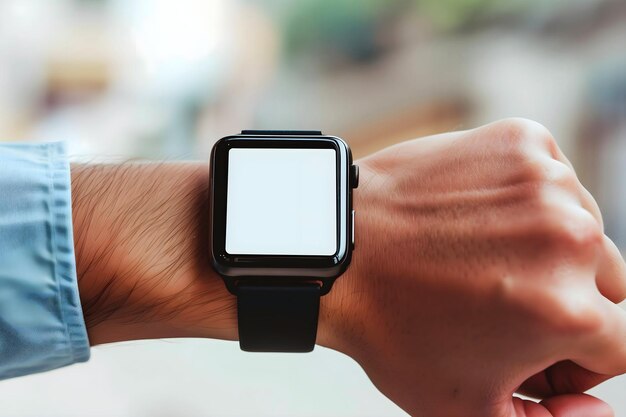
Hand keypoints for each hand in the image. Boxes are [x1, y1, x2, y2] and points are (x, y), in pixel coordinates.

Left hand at [323, 118, 625, 416]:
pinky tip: (480, 217)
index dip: (577, 357)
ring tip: (486, 258)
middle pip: (609, 284)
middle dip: (569, 300)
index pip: (617, 345)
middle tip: (508, 302)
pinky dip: (527, 200)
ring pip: (583, 228)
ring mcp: (547, 181)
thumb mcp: (465, 407)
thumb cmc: (394, 330)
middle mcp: (570, 239)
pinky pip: (554, 180)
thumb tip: (597, 409)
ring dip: (550, 247)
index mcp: (568, 311)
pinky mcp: (522, 141)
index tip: (537, 348)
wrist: (341, 250)